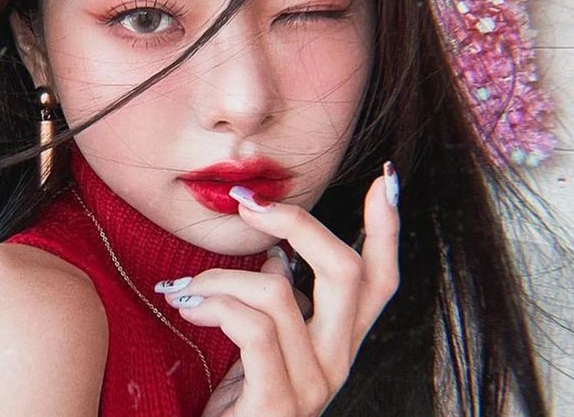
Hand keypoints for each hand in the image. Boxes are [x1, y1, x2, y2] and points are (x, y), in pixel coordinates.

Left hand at [157, 167, 399, 415]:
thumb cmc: (235, 402)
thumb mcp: (261, 346)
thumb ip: (281, 305)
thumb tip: (280, 256)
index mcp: (337, 344)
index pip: (380, 280)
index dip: (388, 228)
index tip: (387, 178)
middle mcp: (337, 364)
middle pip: (348, 273)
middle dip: (297, 224)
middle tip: (247, 205)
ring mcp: (313, 386)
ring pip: (280, 292)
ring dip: (220, 277)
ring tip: (186, 289)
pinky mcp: (279, 403)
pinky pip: (252, 327)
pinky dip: (213, 304)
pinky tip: (189, 308)